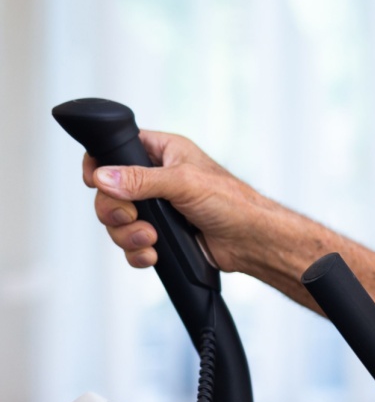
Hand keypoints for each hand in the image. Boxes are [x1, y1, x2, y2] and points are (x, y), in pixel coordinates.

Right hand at [83, 130, 271, 272]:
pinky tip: (152, 253)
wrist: (252, 242)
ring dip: (127, 234)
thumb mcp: (185, 183)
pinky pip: (130, 243)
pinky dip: (137, 251)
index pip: (117, 148)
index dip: (100, 164)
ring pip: (116, 221)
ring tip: (151, 238)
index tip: (95, 181)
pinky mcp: (160, 234)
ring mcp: (156, 208)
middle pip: (109, 192)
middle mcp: (156, 178)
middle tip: (131, 216)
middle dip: (115, 210)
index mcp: (163, 152)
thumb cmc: (233, 202)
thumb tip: (104, 177)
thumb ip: (141, 180)